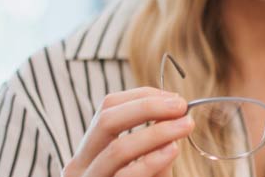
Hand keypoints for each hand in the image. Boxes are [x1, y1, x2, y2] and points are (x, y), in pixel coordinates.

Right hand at [62, 87, 194, 176]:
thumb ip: (153, 143)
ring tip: (185, 126)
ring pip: (117, 150)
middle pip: (106, 120)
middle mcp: (79, 166)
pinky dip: (151, 161)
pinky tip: (172, 151)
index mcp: (88, 151)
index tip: (175, 98)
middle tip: (181, 106)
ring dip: (157, 133)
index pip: (108, 107)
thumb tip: (177, 114)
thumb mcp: (142, 168)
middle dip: (148, 108)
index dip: (142, 97)